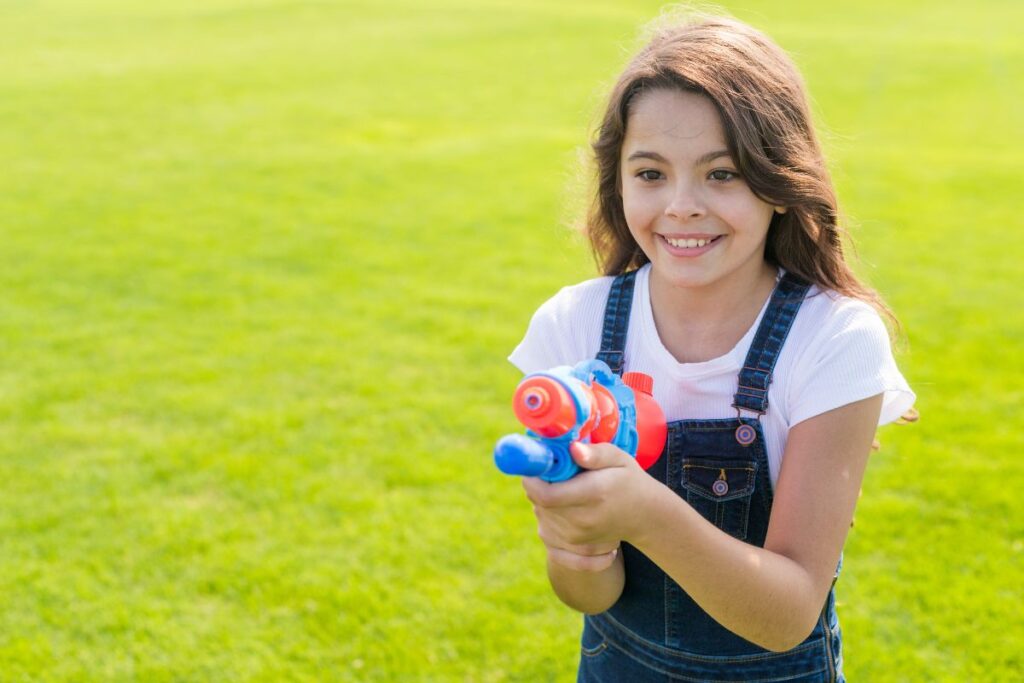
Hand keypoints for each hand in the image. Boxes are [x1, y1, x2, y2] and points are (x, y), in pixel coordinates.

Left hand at [522, 441, 652, 570]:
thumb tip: (572, 449)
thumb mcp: (618, 459)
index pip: (546, 494)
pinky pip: (545, 531)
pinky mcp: (572, 547)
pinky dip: (547, 516)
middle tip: (553, 471)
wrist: (643, 516)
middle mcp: (582, 521)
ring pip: (540, 515)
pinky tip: (562, 507)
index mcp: (594, 494)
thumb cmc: (627, 481)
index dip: (532, 479)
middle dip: (539, 484)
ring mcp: (576, 537)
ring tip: (565, 489)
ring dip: (543, 500)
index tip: (536, 465)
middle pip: (539, 503)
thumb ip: (595, 454)